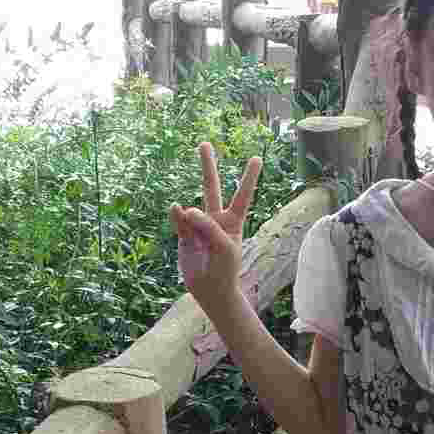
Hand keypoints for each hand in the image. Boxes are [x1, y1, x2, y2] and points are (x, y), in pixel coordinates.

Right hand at [170, 143, 260, 312]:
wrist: (210, 290)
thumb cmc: (225, 268)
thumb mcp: (223, 247)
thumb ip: (207, 226)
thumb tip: (186, 207)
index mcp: (232, 220)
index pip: (242, 195)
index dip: (249, 177)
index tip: (256, 158)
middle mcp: (215, 219)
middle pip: (211, 187)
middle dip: (208, 166)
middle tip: (204, 144)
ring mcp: (197, 226)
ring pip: (190, 207)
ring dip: (188, 213)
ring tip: (194, 233)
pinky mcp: (183, 235)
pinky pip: (178, 221)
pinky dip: (177, 217)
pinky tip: (177, 212)